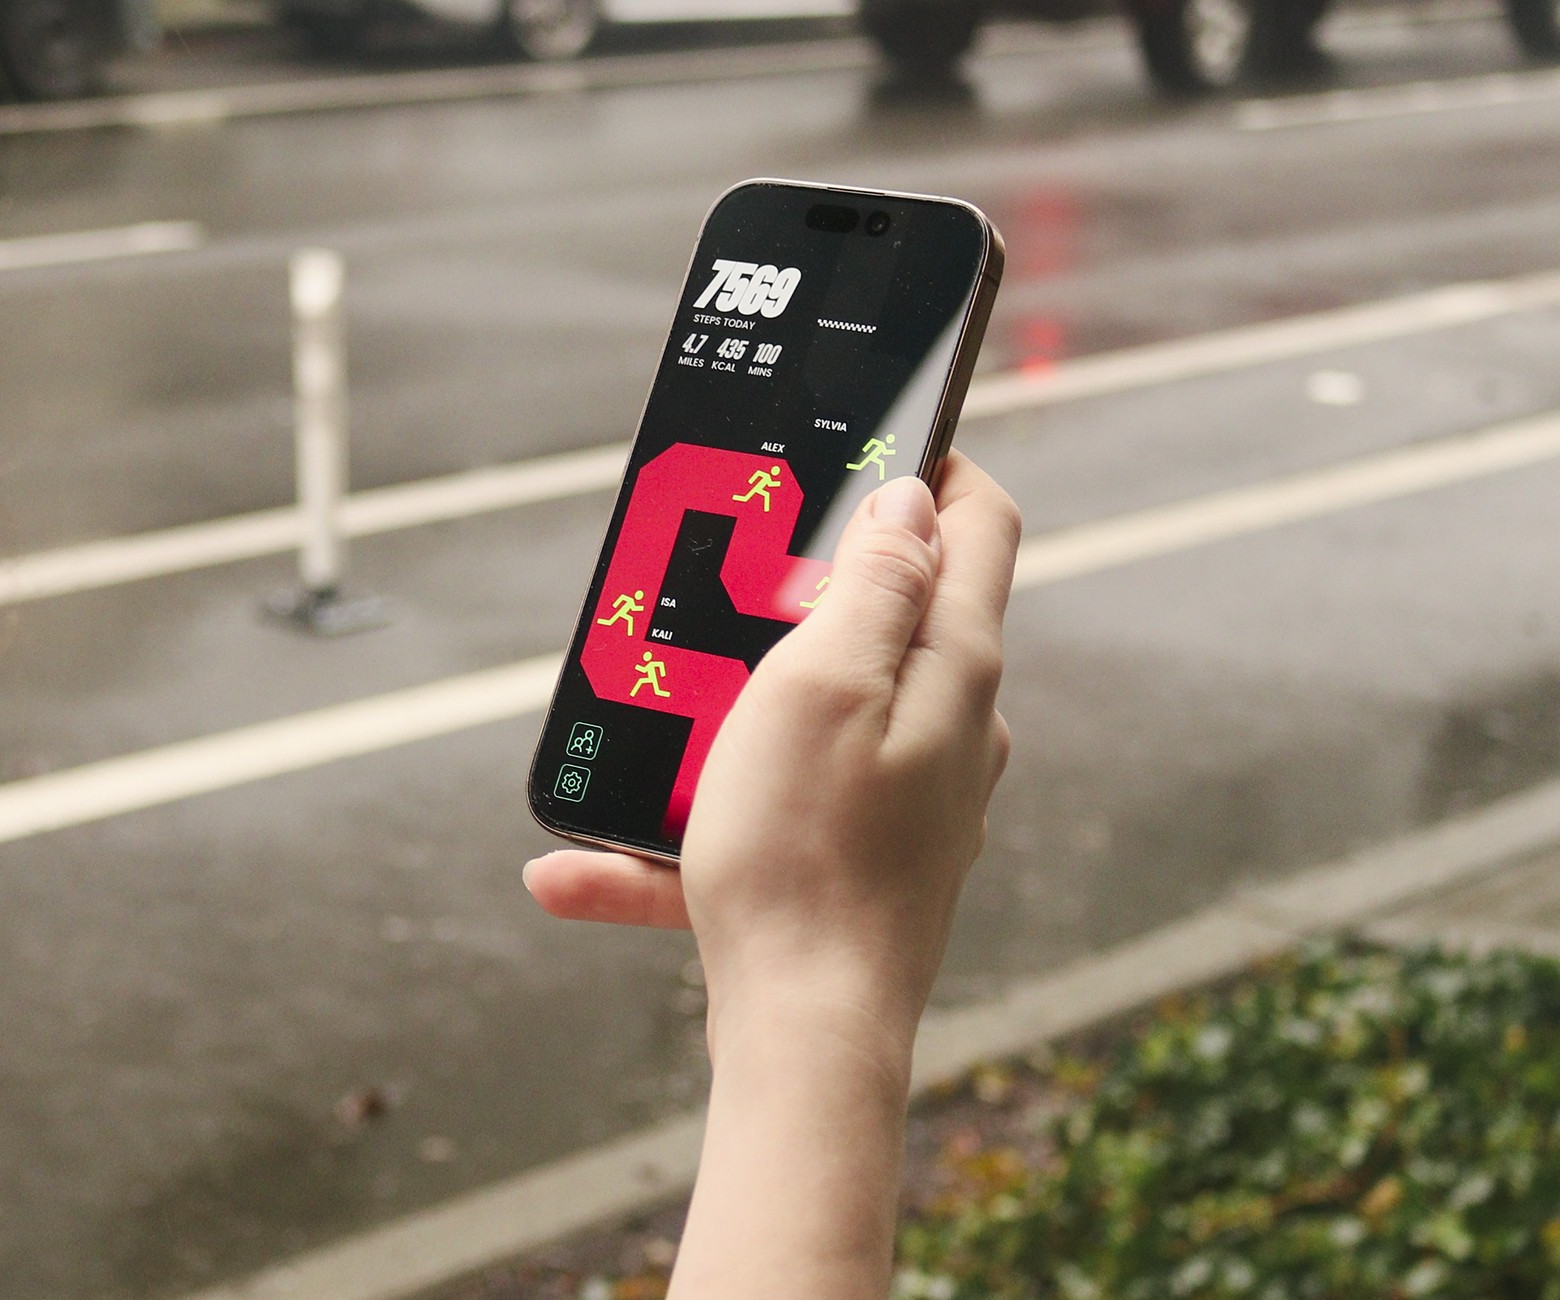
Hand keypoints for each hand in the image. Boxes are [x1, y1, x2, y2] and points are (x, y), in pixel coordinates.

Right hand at [525, 451, 1018, 1036]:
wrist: (804, 1034)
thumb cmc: (808, 858)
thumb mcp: (823, 683)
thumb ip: (875, 582)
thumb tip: (913, 499)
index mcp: (955, 665)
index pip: (979, 519)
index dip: (928, 460)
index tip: (853, 445)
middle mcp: (952, 726)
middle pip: (890, 612)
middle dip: (799, 588)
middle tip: (719, 586)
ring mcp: (912, 798)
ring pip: (814, 716)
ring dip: (725, 709)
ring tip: (643, 728)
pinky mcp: (865, 861)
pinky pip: (769, 812)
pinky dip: (686, 825)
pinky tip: (581, 864)